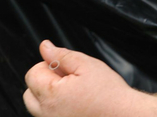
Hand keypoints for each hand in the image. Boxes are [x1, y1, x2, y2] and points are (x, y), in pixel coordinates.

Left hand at [23, 40, 137, 116]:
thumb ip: (61, 55)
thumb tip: (45, 47)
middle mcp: (47, 115)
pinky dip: (57, 108)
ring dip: (49, 96)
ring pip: (38, 106)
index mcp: (50, 96)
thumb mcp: (86, 65)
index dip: (48, 66)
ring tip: (73, 92)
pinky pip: (49, 116)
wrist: (126, 116)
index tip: (64, 68)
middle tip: (67, 79)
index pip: (32, 74)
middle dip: (44, 82)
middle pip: (30, 92)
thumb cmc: (109, 94)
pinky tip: (75, 103)